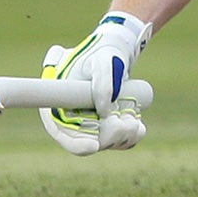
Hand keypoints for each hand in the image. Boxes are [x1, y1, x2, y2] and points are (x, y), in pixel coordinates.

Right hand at [38, 12, 151, 155]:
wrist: (119, 50)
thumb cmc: (104, 52)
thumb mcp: (103, 61)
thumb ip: (102, 84)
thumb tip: (104, 113)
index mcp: (60, 100)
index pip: (60, 131)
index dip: (75, 143)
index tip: (94, 146)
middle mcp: (72, 115)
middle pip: (87, 141)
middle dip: (109, 136)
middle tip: (125, 122)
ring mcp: (92, 122)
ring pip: (107, 142)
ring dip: (123, 134)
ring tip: (132, 115)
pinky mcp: (109, 124)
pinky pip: (120, 140)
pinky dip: (131, 136)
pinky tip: (138, 124)